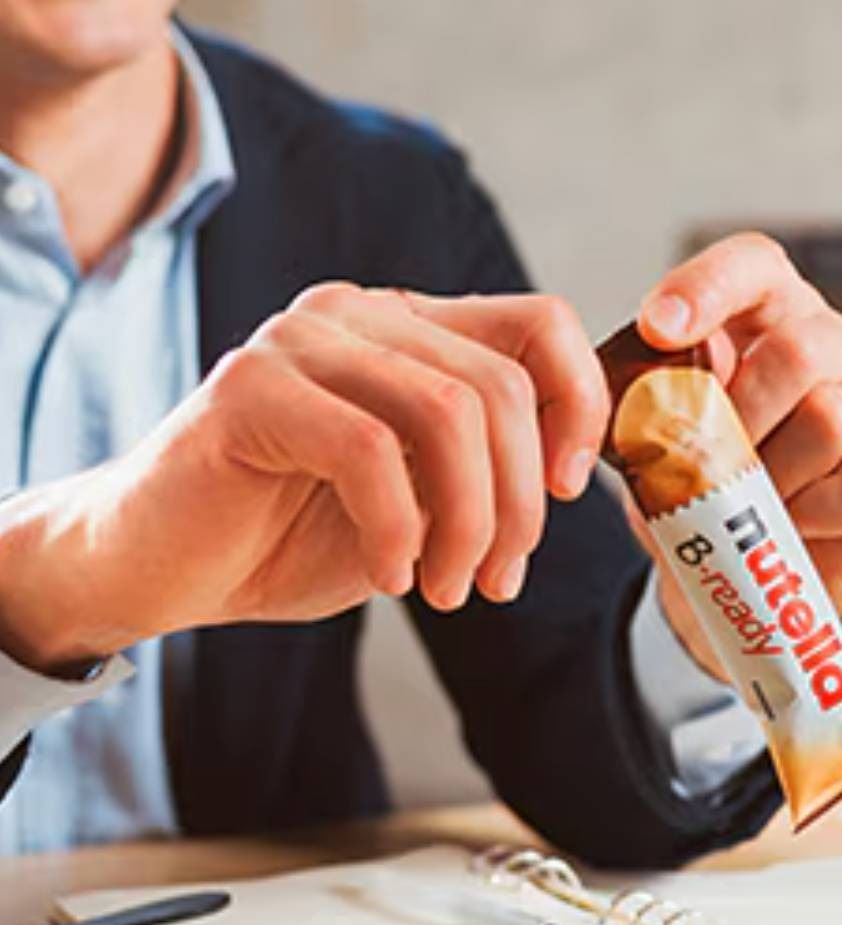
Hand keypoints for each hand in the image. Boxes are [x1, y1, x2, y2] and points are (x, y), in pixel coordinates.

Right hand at [0, 283, 607, 671]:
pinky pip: (368, 451)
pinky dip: (396, 528)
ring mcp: (301, 340)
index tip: (567, 488)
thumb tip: (565, 468)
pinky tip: (390, 577)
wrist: (159, 565)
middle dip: (518, 503)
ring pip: (446, 412)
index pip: (538, 323)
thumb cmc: (290, 534)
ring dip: (467, 522)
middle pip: (500, 384)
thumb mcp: (419, 502)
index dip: (578, 403)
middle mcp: (360, 314)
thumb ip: (482, 469)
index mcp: (409, 329)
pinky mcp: (250, 387)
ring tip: (447, 588)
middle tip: (497, 579)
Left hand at [631, 234, 841, 679]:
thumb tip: (644, 370)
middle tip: (704, 467)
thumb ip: (653, 400)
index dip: (708, 287)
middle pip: (800, 349)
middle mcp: (841, 346)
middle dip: (739, 417)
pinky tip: (793, 527)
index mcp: (771, 318)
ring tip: (746, 507)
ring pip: (833, 420)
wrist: (738, 578)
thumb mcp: (658, 445)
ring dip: (772, 477)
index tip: (657, 328)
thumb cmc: (700, 493)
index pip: (754, 267)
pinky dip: (816, 515)